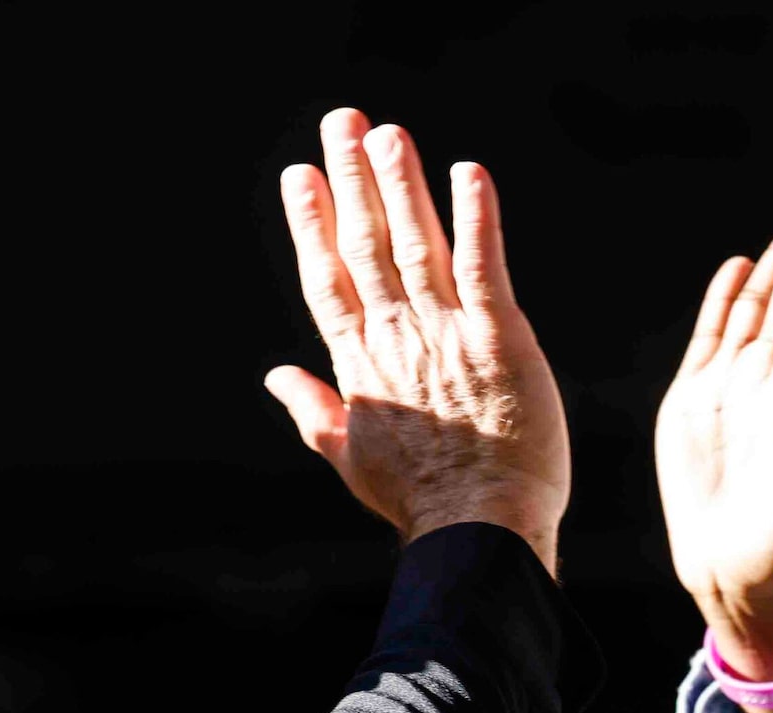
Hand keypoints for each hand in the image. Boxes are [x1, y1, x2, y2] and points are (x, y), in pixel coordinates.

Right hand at [268, 110, 568, 574]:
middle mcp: (398, 339)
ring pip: (417, 245)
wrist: (476, 530)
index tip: (303, 174)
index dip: (314, 222)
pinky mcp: (499, 339)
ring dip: (402, 185)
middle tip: (342, 121)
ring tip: (388, 133)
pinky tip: (468, 173)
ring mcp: (447, 335)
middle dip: (352, 179)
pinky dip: (476, 219)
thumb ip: (313, 409)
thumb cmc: (419, 503)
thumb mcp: (350, 459)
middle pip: (367, 246)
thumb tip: (273, 377)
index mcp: (361, 364)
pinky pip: (485, 266)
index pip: (330, 278)